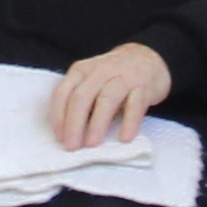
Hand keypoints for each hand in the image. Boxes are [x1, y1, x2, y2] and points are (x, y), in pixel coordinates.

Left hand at [48, 44, 174, 149]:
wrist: (147, 60)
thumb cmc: (113, 77)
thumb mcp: (92, 81)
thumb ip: (80, 101)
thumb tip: (67, 133)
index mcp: (81, 70)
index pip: (63, 92)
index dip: (59, 116)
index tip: (59, 138)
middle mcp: (100, 71)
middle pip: (82, 96)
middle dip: (74, 122)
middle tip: (72, 146)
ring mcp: (123, 76)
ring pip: (107, 98)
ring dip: (97, 123)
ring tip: (92, 144)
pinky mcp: (143, 86)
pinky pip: (135, 104)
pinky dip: (129, 122)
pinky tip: (124, 138)